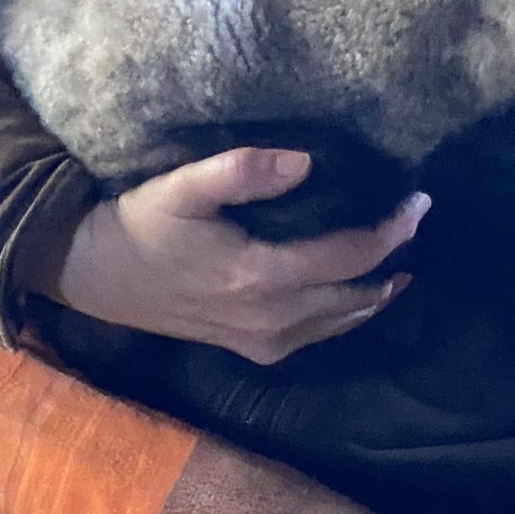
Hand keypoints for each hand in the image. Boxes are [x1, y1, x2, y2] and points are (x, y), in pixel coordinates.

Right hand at [33, 148, 427, 364]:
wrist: (95, 276)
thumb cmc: (140, 224)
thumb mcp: (184, 186)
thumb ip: (243, 170)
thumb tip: (307, 162)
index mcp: (258, 277)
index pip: (348, 257)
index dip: (390, 231)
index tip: (419, 202)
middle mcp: (269, 319)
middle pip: (354, 293)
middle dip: (392, 258)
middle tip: (416, 222)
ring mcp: (261, 342)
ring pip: (341, 321)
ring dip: (375, 291)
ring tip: (401, 259)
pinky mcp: (251, 351)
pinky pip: (316, 336)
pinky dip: (345, 313)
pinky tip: (357, 294)